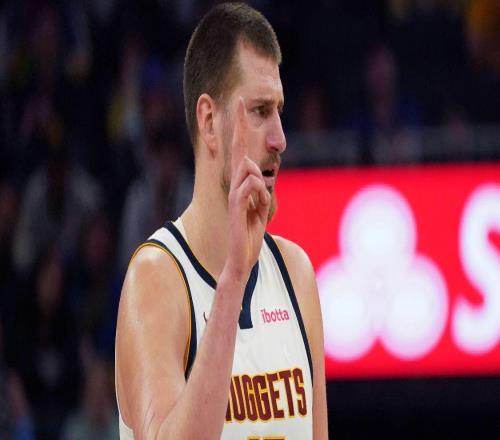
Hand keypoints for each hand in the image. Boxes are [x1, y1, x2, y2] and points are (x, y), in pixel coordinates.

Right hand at [225, 97, 269, 279]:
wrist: (241, 257)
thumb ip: (260, 192)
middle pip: (240, 152)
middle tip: (239, 102)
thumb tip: (260, 178)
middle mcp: (234, 186)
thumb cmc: (250, 234)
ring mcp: (234, 194)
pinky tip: (260, 208)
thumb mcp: (260, 208)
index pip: (240, 152)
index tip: (239, 107)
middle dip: (238, 126)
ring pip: (249, 169)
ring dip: (262, 185)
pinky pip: (250, 186)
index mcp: (241, 185)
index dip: (240, 130)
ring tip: (261, 205)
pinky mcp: (235, 205)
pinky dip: (261, 194)